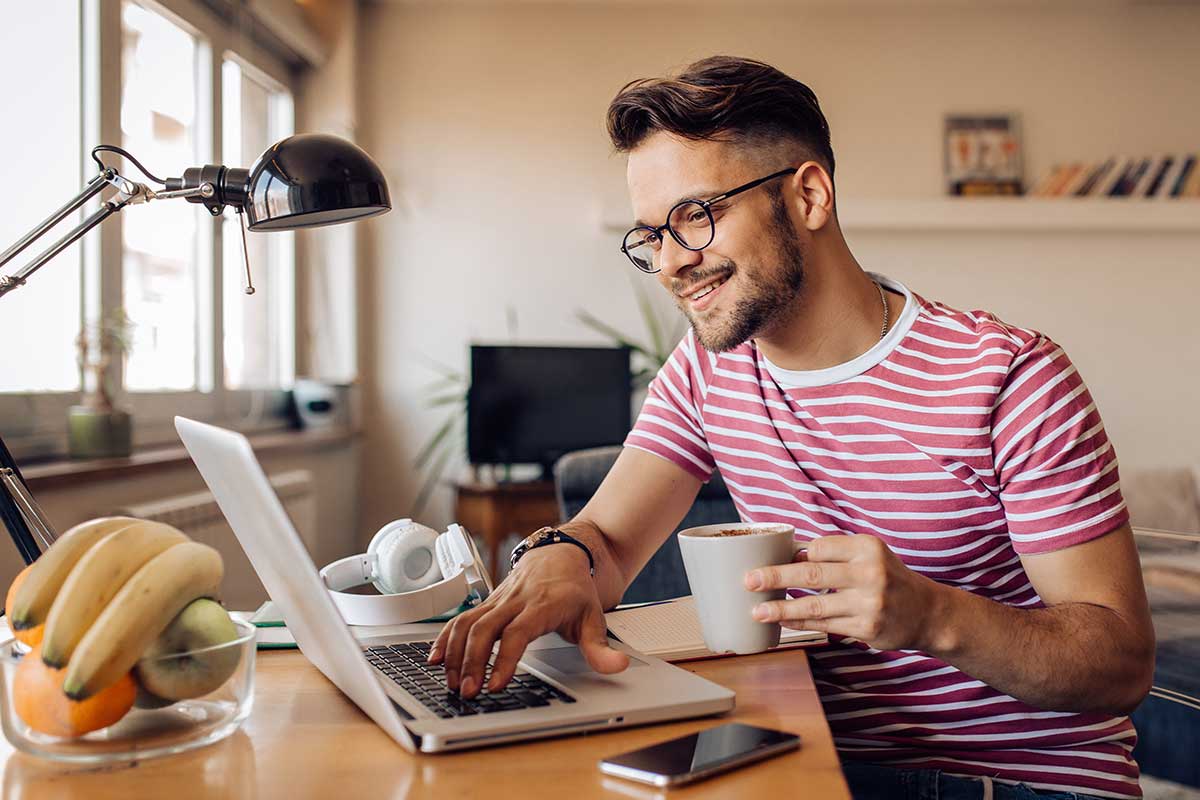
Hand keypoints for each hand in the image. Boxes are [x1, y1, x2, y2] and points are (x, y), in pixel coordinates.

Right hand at [427, 546, 628, 697]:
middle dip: (472, 662)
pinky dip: (445, 638)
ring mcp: (498, 600)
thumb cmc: (575, 588)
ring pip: (467, 623)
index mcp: (542, 605)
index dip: (504, 658)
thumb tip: (618, 667)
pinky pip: (461, 618)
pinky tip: (437, 659)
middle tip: (469, 692)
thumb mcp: (594, 617)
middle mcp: (515, 600)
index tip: (496, 684)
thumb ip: (601, 648)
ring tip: (453, 683)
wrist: (562, 553)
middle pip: (485, 628)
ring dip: (455, 654)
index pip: (518, 632)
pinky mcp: (487, 602)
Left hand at [744, 534, 942, 651]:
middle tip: (748, 580)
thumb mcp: (869, 554)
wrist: (926, 612)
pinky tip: (782, 621)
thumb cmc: (888, 577)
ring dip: (781, 609)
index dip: (796, 556)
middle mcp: (870, 574)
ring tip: (757, 610)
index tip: (772, 559)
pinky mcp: (867, 629)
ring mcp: (869, 603)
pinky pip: (824, 625)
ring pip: (814, 606)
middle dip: (775, 577)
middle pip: (811, 575)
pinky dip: (800, 623)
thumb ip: (834, 553)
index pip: (819, 548)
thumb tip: (788, 556)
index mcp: (867, 548)